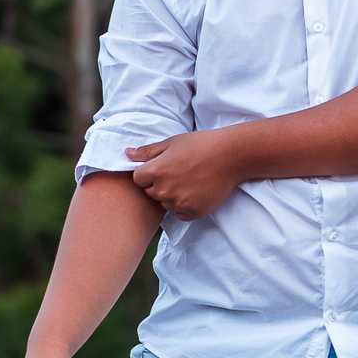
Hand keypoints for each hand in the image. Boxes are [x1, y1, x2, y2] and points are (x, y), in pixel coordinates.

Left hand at [126, 130, 240, 219]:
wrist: (230, 156)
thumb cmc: (200, 144)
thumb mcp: (171, 142)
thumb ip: (147, 151)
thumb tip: (127, 154)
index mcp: (155, 171)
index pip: (138, 180)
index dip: (148, 173)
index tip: (163, 167)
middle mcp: (164, 190)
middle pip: (150, 193)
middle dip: (159, 185)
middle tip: (178, 172)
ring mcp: (179, 203)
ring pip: (165, 204)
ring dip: (172, 196)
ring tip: (189, 180)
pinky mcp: (193, 212)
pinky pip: (180, 214)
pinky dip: (185, 206)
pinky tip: (196, 191)